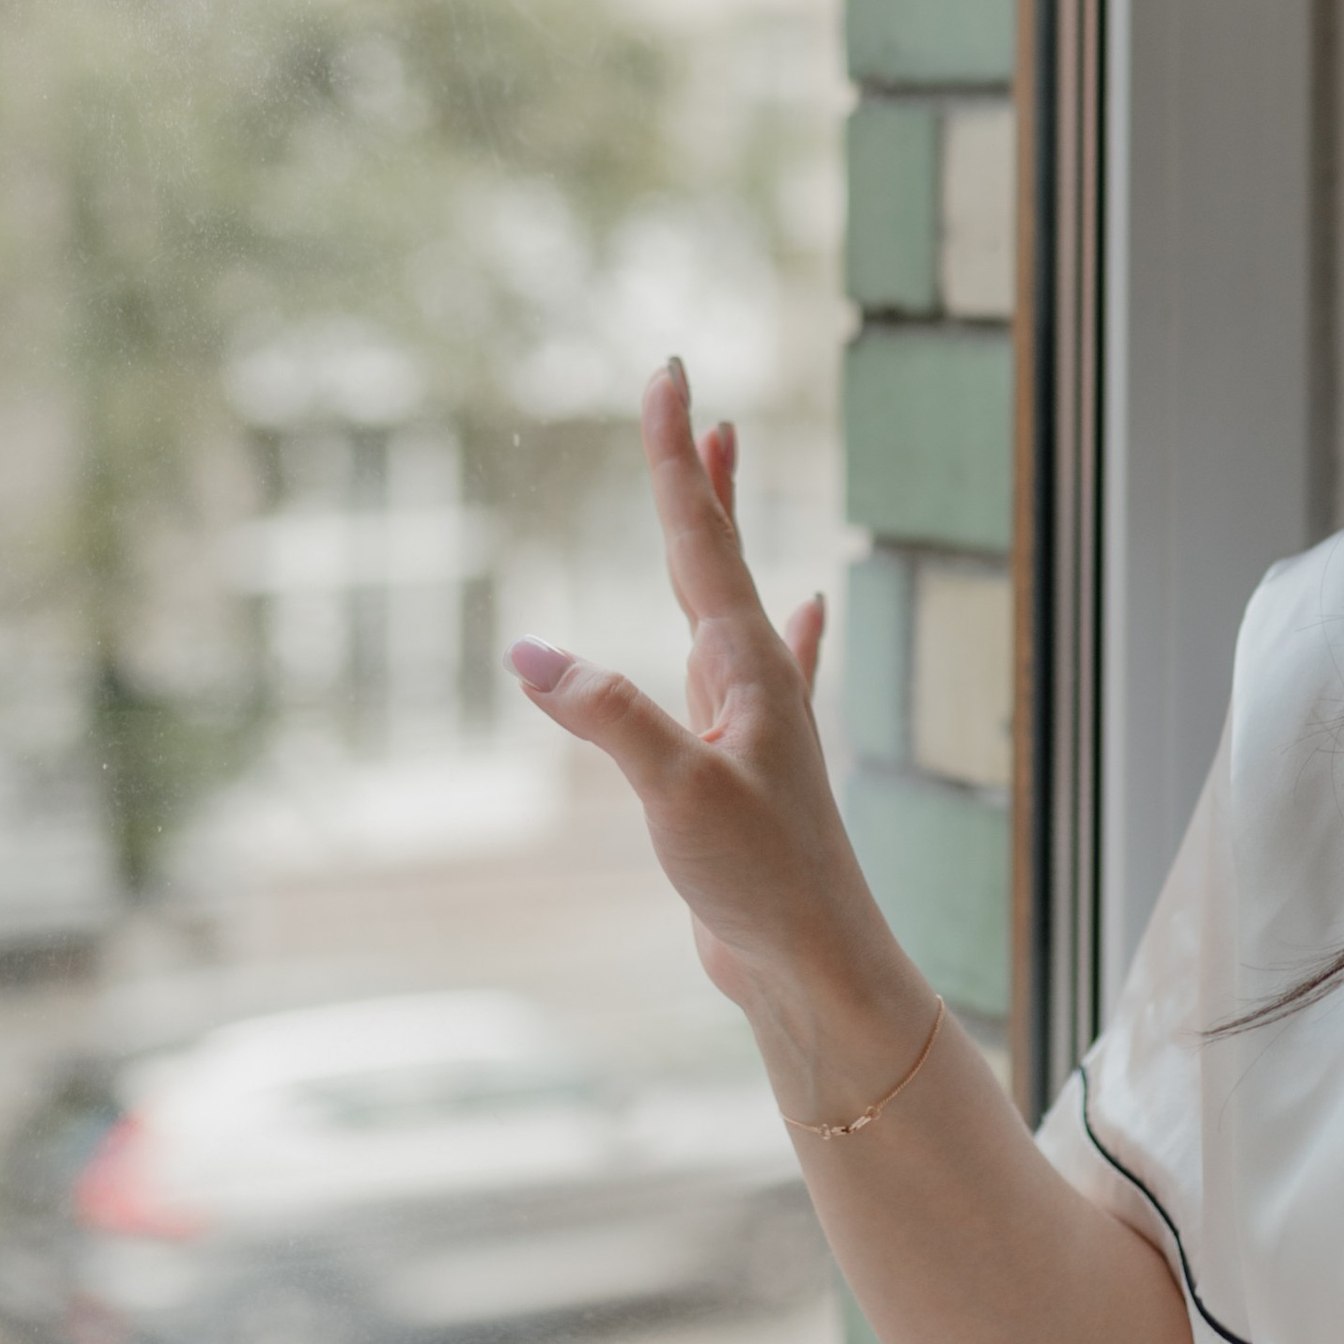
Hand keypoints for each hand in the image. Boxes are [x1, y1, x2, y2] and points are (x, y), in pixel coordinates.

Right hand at [507, 364, 928, 1095]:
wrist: (814, 968)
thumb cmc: (762, 882)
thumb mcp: (674, 794)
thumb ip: (607, 717)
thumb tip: (528, 649)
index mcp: (746, 666)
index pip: (700, 537)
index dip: (675, 456)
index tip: (668, 375)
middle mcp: (756, 676)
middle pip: (717, 549)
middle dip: (696, 471)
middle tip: (686, 395)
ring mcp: (754, 717)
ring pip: (730, 597)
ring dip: (719, 528)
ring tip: (721, 465)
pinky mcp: (745, 761)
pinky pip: (763, 667)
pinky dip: (788, 628)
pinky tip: (814, 608)